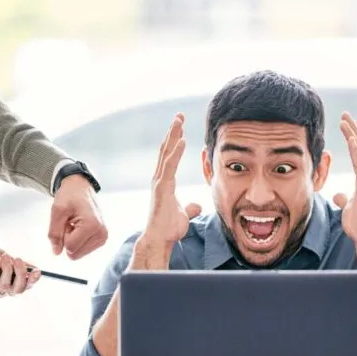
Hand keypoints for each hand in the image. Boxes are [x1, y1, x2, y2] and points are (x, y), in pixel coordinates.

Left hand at [0, 241, 40, 298]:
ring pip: (5, 287)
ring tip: (4, 257)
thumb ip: (12, 260)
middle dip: (21, 275)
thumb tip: (31, 265)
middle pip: (17, 290)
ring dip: (7, 271)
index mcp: (6, 280)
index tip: (37, 271)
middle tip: (17, 260)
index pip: (24, 285)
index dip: (32, 280)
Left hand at [48, 175, 107, 259]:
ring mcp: (103, 237)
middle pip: (75, 253)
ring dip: (73, 240)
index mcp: (92, 226)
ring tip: (75, 224)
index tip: (67, 221)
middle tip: (70, 223)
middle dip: (68, 239)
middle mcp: (102, 233)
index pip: (70, 247)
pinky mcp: (102, 239)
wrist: (81, 189)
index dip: (63, 235)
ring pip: (78, 253)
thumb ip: (54, 233)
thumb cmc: (70, 196)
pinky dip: (78, 240)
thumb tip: (57, 252)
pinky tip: (80, 227)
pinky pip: (83, 250)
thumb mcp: (57, 211)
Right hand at [141, 113, 201, 245]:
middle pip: (165, 150)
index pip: (169, 156)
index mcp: (164, 182)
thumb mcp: (184, 214)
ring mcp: (159, 182)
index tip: (181, 127)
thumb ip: (190, 207)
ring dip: (173, 136)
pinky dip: (175, 152)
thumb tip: (197, 206)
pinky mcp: (161, 188)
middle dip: (172, 132)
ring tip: (179, 120)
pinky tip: (182, 140)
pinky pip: (169, 166)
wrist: (159, 240)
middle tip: (179, 116)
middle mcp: (159, 179)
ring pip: (166, 153)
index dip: (174, 141)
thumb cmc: (168, 228)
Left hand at [332, 112, 356, 244]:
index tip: (345, 124)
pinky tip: (351, 139)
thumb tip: (340, 195)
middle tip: (345, 115)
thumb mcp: (349, 207)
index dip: (352, 137)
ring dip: (353, 135)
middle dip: (353, 130)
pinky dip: (356, 150)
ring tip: (345, 121)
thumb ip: (345, 198)